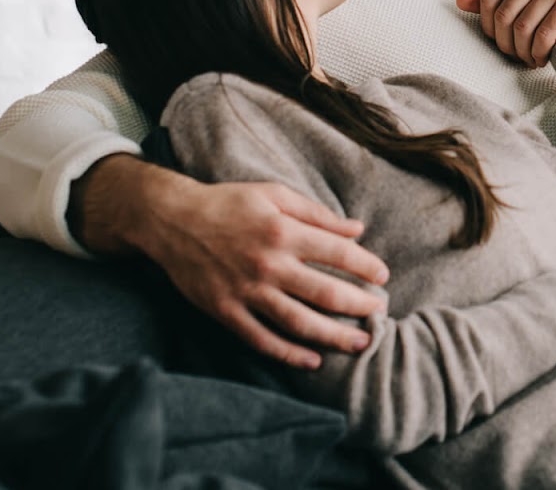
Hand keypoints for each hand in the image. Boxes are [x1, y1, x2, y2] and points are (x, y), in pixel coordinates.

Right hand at [153, 180, 392, 369]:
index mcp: (283, 231)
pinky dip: (288, 354)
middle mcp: (268, 264)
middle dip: (358, 305)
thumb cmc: (228, 203)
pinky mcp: (226, 311)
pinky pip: (262, 339)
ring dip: (333, 336)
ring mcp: (247, 291)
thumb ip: (317, 214)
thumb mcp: (274, 195)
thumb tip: (357, 229)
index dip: (365, 266)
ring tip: (360, 343)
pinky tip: (312, 360)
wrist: (172, 221)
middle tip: (379, 312)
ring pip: (298, 322)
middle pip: (325, 292)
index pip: (337, 252)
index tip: (383, 276)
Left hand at [455, 0, 555, 67]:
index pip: (488, 2)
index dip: (490, 30)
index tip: (505, 43)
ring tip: (534, 59)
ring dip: (525, 53)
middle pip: (502, 18)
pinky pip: (543, 36)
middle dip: (507, 46)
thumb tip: (460, 0)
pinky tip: (546, 58)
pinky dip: (540, 54)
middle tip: (520, 57)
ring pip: (521, 30)